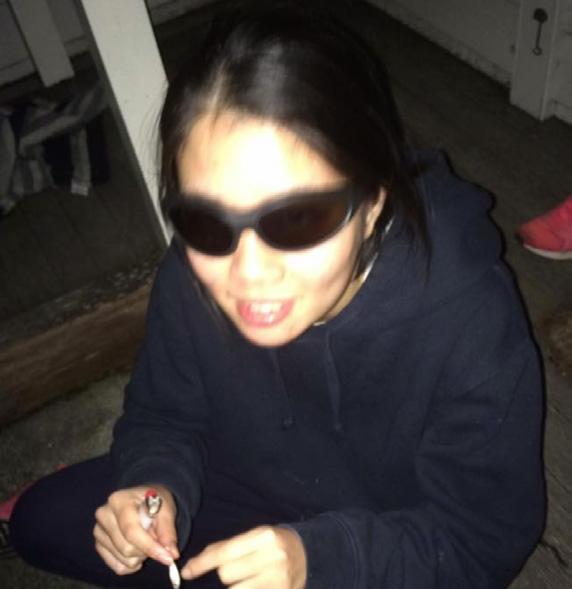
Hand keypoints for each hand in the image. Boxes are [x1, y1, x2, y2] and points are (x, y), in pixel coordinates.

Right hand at [93, 484, 178, 575]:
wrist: (144, 500)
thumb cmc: (155, 501)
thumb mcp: (166, 509)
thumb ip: (168, 531)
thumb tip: (171, 554)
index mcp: (119, 500)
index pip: (131, 531)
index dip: (150, 547)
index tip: (168, 557)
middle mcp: (104, 515)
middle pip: (126, 548)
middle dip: (147, 550)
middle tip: (157, 538)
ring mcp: (99, 531)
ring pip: (123, 560)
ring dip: (141, 556)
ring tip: (146, 539)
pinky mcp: (99, 545)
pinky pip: (118, 567)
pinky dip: (132, 564)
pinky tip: (138, 549)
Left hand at [181, 525, 306, 587]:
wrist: (309, 555)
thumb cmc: (275, 544)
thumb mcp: (256, 536)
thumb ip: (228, 547)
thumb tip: (196, 563)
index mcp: (264, 536)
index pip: (224, 552)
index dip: (202, 563)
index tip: (186, 571)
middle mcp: (272, 557)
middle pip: (227, 574)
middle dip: (226, 573)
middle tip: (241, 568)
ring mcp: (278, 579)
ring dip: (236, 586)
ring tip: (250, 577)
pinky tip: (255, 584)